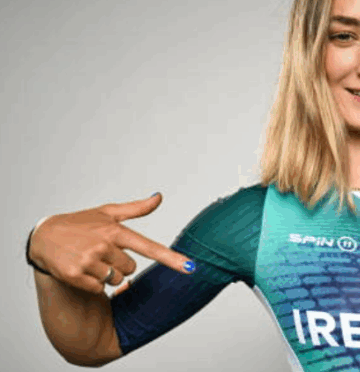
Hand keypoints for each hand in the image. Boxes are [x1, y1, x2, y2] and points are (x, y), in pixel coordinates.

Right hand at [29, 193, 195, 294]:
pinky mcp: (75, 275)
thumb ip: (136, 209)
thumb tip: (159, 196)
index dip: (172, 259)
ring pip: (116, 280)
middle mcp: (104, 246)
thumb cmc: (81, 223)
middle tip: (102, 252)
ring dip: (107, 274)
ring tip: (91, 259)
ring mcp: (89, 261)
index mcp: (115, 231)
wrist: (44, 236)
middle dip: (120, 263)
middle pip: (131, 268)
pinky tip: (81, 269)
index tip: (192, 268)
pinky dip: (93, 283)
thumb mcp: (107, 212)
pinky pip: (99, 288)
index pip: (150, 247)